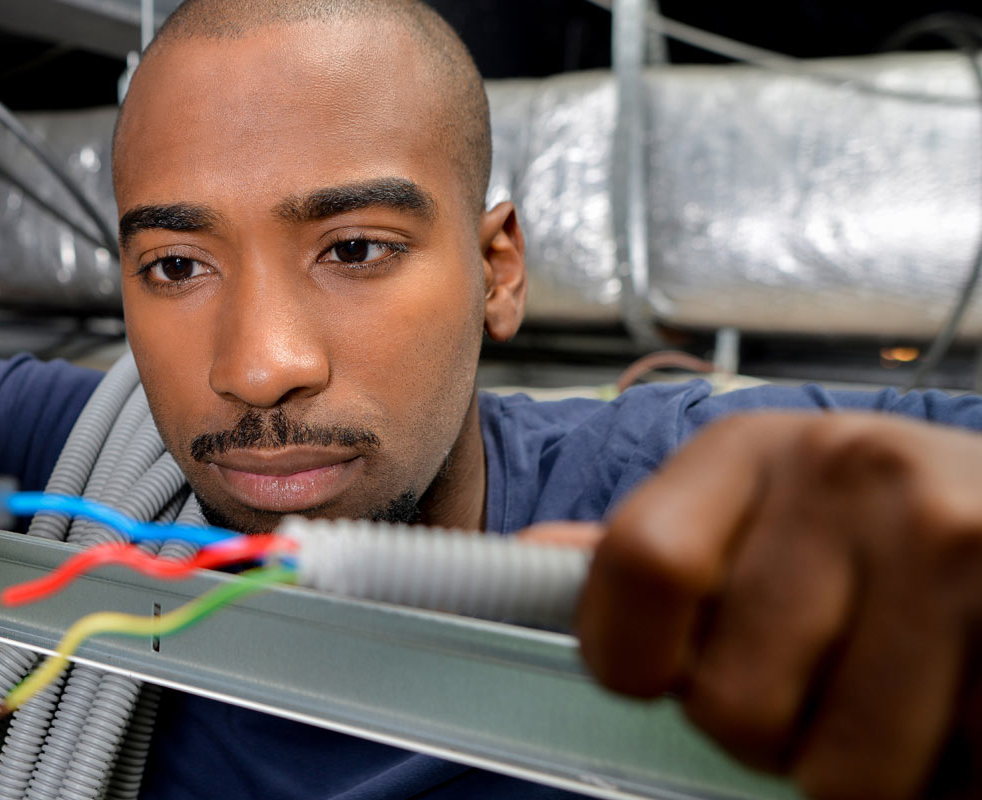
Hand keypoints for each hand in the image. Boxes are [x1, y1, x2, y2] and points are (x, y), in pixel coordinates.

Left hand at [573, 412, 981, 798]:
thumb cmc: (875, 526)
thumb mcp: (755, 505)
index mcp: (749, 449)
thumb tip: (529, 560)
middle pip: (734, 700)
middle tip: (807, 696)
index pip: (641, 565)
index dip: (628, 657)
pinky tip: (947, 709)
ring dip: (859, 770)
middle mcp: (849, 473)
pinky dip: (943, 775)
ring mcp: (948, 538)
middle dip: (761, 735)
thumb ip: (657, 552)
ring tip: (887, 706)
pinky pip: (950, 770)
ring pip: (843, 768)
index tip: (653, 682)